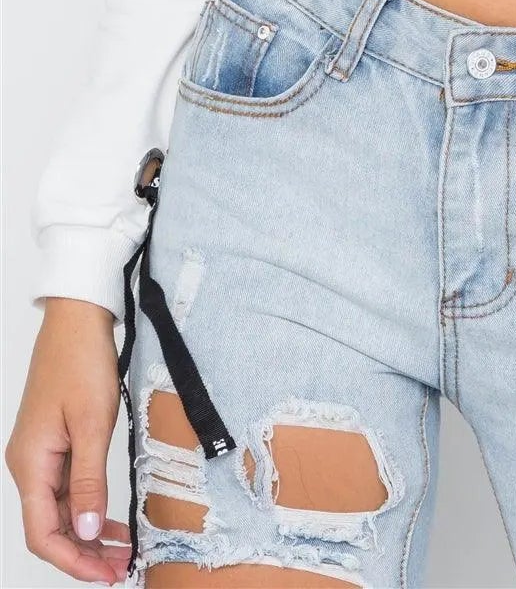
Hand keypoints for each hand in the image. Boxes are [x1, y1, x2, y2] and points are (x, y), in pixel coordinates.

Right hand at [5, 298, 130, 584]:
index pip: (42, 534)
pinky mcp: (55, 441)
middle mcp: (30, 463)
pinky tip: (112, 518)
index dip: (72, 561)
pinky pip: (68, 487)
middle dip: (83, 554)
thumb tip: (86, 532)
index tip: (105, 574)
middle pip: (50, 527)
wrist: (78, 317)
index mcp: (30, 463)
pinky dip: (89, 506)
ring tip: (121, 551)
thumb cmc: (81, 360)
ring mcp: (41, 453)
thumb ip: (89, 481)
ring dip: (88, 533)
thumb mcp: (92, 423)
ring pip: (60, 509)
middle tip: (120, 568)